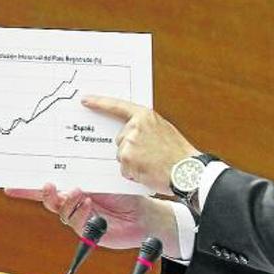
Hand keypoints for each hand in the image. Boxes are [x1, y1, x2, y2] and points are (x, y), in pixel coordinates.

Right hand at [4, 184, 175, 249]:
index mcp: (76, 187)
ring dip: (68, 201)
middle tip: (48, 186)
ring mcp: (79, 217)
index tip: (10, 186)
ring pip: (61, 211)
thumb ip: (86, 179)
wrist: (143, 215)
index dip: (28, 188)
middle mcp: (75, 203)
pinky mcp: (86, 230)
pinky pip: (75, 222)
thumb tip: (69, 176)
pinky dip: (80, 212)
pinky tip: (89, 205)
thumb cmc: (126, 194)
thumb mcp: (105, 180)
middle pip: (49, 200)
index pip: (49, 187)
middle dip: (44, 194)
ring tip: (80, 193)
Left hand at [82, 95, 198, 193]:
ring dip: (132, 163)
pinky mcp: (126, 158)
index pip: (117, 106)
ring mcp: (129, 142)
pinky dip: (133, 173)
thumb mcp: (164, 131)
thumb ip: (146, 127)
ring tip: (152, 164)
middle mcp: (134, 126)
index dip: (100, 103)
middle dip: (130, 149)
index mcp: (145, 115)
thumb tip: (131, 134)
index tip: (86, 100)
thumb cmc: (179, 154)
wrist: (187, 170)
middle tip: (150, 155)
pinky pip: (124, 169)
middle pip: (120, 139)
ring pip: (121, 155)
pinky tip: (148, 172)